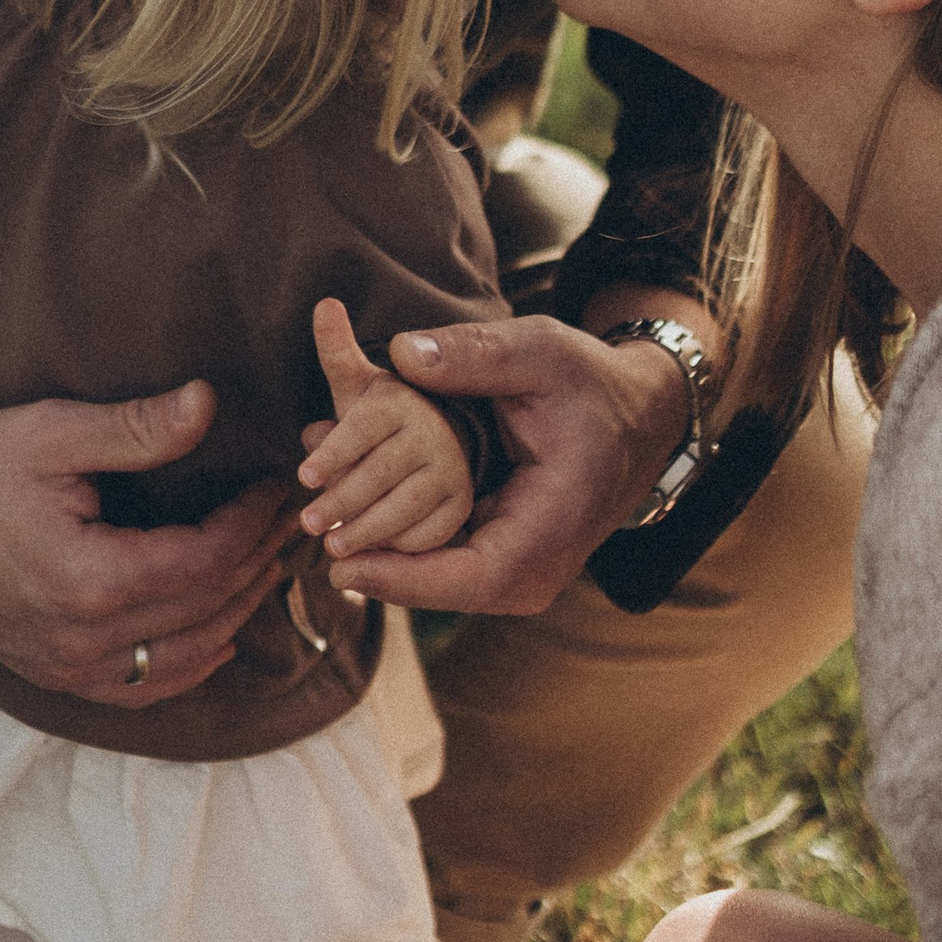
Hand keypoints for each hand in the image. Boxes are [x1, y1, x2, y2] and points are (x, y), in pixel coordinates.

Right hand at [0, 387, 301, 705]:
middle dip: (258, 561)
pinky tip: (216, 633)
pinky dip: (190, 663)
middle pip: (207, 610)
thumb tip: (211, 404)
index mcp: (91, 582)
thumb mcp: (52, 435)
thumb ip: (137, 429)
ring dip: (236, 612)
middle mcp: (85, 641)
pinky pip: (144, 689)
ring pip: (186, 657)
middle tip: (292, 518)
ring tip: (269, 563)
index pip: (207, 560)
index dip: (253, 522)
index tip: (276, 484)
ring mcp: (68, 669)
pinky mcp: (53, 676)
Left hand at [320, 302, 697, 615]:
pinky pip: (441, 564)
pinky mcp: (500, 561)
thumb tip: (401, 354)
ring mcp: (518, 572)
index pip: (470, 580)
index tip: (341, 565)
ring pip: (434, 580)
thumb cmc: (588, 384)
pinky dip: (397, 541)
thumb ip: (475, 354)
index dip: (401, 578)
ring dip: (378, 552)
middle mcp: (535, 570)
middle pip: (440, 588)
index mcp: (552, 529)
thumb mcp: (540, 353)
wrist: (632, 415)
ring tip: (316, 514)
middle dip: (374, 561)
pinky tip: (349, 509)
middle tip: (309, 524)